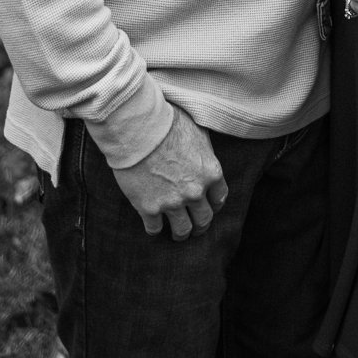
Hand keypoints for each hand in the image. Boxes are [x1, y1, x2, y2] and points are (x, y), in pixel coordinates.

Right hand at [111, 107, 227, 238]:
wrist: (138, 128)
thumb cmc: (168, 122)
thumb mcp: (198, 130)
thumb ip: (204, 150)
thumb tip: (203, 153)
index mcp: (210, 172)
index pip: (220, 198)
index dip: (214, 204)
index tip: (209, 207)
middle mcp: (195, 192)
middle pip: (204, 219)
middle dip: (200, 225)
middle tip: (196, 228)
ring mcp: (172, 202)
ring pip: (182, 230)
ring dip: (181, 234)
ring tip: (177, 234)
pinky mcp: (149, 208)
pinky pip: (155, 229)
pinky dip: (155, 228)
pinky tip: (153, 225)